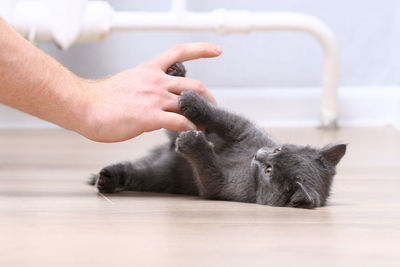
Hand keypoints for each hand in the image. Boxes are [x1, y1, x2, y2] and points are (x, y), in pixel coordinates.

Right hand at [77, 43, 221, 141]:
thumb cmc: (100, 99)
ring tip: (204, 126)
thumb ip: (145, 87)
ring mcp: (154, 98)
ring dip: (202, 116)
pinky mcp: (149, 116)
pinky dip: (191, 129)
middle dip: (207, 98)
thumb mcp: (127, 83)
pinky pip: (180, 122)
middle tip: (211, 109)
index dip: (201, 50)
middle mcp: (155, 81)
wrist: (82, 106)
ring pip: (190, 103)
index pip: (179, 53)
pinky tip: (193, 135)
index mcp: (149, 71)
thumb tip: (152, 98)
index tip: (216, 50)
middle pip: (194, 85)